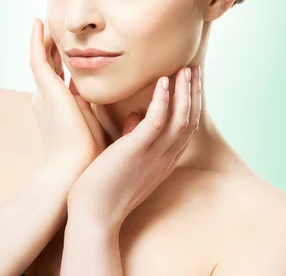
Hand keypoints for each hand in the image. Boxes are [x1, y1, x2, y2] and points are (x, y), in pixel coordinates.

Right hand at [30, 17, 106, 176]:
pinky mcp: (46, 89)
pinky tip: (37, 22)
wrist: (73, 171)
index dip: (62, 62)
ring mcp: (44, 92)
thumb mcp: (93, 124)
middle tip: (49, 28)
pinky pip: (37, 57)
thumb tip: (119, 105)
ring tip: (41, 19)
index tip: (69, 49)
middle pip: (47, 65)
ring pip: (40, 58)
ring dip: (41, 38)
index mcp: (58, 107)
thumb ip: (99, 110)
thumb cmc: (87, 154)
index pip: (59, 78)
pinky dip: (35, 40)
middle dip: (49, 47)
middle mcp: (47, 98)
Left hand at [66, 66, 201, 229]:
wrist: (92, 215)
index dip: (190, 102)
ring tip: (184, 68)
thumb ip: (131, 137)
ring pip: (180, 117)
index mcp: (163, 159)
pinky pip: (157, 121)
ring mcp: (153, 155)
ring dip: (184, 91)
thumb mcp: (124, 159)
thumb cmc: (102, 188)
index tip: (188, 81)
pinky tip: (163, 81)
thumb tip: (133, 116)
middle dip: (193, 92)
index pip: (185, 127)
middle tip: (193, 68)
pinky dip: (163, 99)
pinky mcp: (136, 151)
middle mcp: (165, 157)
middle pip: (190, 119)